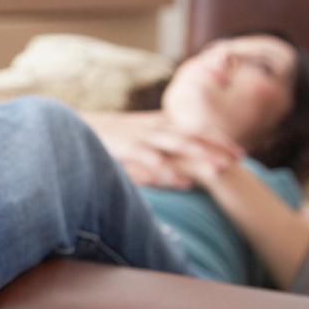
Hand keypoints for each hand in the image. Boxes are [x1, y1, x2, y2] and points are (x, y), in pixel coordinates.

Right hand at [82, 111, 242, 189]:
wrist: (68, 127)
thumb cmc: (103, 137)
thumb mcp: (133, 138)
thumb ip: (156, 146)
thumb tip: (179, 163)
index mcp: (155, 125)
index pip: (193, 130)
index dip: (216, 139)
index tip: (239, 152)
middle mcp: (151, 128)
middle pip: (191, 135)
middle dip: (216, 147)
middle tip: (240, 158)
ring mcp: (139, 137)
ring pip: (176, 144)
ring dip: (200, 156)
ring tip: (220, 170)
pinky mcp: (125, 147)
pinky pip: (151, 159)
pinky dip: (168, 170)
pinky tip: (184, 183)